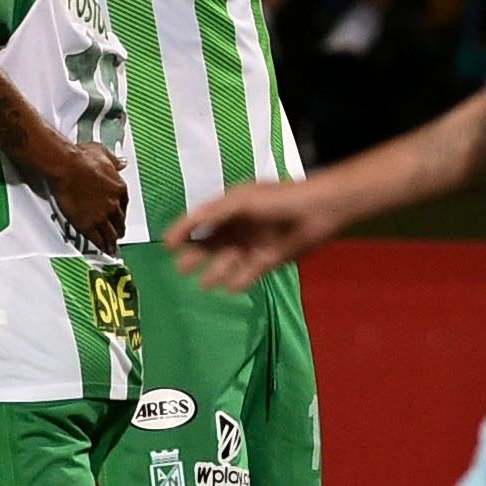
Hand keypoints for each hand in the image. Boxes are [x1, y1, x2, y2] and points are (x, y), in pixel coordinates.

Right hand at [49, 141, 127, 254]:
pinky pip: (97, 239)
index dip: (121, 212)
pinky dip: (101, 246)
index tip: (119, 216)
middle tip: (118, 234)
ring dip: (112, 242)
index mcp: (119, 188)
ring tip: (112, 248)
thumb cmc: (82, 158)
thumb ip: (114, 161)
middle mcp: (113, 205)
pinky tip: (102, 250)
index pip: (124, 205)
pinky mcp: (87, 225)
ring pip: (110, 233)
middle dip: (119, 229)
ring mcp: (101, 216)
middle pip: (119, 221)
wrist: (67, 167)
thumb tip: (122, 162)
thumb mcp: (102, 153)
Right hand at [167, 175, 347, 290]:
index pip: (201, 221)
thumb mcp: (242, 200)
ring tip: (205, 284)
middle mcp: (239, 227)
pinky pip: (246, 275)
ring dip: (215, 273)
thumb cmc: (280, 200)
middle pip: (210, 244)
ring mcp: (252, 245)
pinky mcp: (267, 261)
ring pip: (226, 262)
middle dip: (196, 256)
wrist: (318, 212)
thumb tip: (189, 223)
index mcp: (231, 208)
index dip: (183, 231)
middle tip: (181, 268)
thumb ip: (214, 212)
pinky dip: (238, 282)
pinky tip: (231, 285)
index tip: (167, 245)